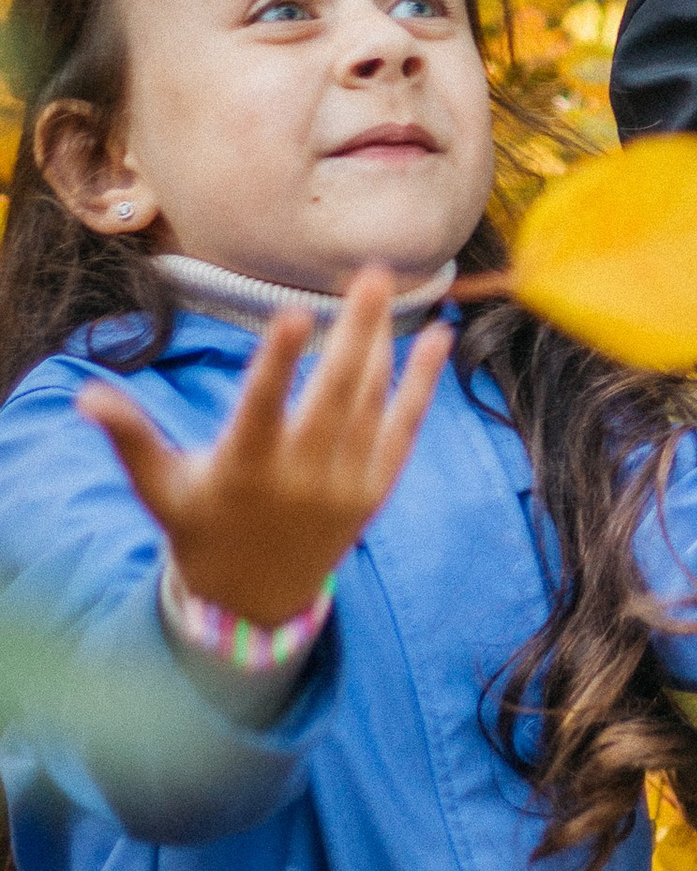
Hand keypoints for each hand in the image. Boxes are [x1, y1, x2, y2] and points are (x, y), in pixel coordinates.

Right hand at [79, 267, 450, 626]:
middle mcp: (301, 476)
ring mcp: (345, 484)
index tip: (293, 313)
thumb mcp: (160, 487)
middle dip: (356, 330)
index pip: (263, 407)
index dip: (278, 362)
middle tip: (373, 272)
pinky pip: (405, 427)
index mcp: (244, 469)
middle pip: (335, 392)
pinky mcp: (375, 490)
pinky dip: (422, 383)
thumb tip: (85, 394)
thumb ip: (131, 436)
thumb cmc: (199, 525)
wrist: (256, 598)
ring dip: (384, 342)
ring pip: (372, 401)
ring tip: (386, 286)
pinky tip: (438, 338)